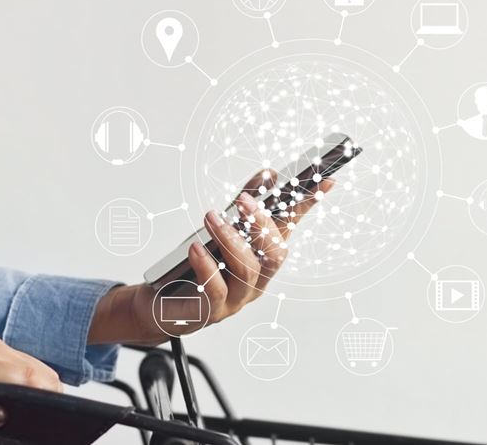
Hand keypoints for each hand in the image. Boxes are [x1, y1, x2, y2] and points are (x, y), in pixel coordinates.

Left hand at [0, 332, 60, 444]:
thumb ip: (12, 420)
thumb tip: (39, 416)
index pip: (38, 378)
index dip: (47, 399)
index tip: (44, 413)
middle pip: (38, 369)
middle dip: (39, 393)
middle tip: (25, 416)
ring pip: (30, 362)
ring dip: (29, 383)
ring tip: (11, 406)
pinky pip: (15, 357)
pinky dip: (17, 374)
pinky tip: (3, 392)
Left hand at [90, 171, 334, 344]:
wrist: (162, 307)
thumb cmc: (195, 268)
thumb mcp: (220, 232)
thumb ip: (242, 206)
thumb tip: (267, 176)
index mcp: (262, 259)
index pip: (288, 228)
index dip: (305, 206)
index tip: (323, 181)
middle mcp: (257, 280)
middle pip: (275, 254)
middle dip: (262, 224)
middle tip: (243, 200)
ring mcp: (237, 298)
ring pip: (247, 270)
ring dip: (229, 239)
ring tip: (211, 218)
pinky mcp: (212, 311)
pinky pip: (216, 290)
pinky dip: (206, 266)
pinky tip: (196, 249)